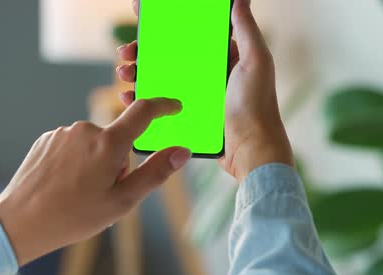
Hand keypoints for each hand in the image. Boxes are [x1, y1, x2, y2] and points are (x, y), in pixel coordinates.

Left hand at [0, 98, 190, 265]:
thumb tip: (182, 152)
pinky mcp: (47, 139)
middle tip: (105, 191)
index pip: (143, 112)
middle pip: (118, 139)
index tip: (175, 106)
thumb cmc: (74, 216)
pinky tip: (65, 185)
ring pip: (96, 144)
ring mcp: (63, 133)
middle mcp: (86, 130)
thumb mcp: (123, 201)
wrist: (20, 222)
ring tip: (81, 192)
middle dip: (120, 161)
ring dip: (97, 162)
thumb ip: (156, 173)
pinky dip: (78, 162)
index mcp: (108, 143)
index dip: (164, 106)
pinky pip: (75, 146)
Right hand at [119, 0, 293, 182]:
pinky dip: (141, 98)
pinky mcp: (187, 118)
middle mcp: (205, 75)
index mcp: (220, 57)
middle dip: (143, 50)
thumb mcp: (256, 62)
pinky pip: (158, 105)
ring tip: (125, 73)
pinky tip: (128, 96)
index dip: (164, 24)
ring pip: (159, 79)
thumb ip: (246, 29)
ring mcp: (195, 97)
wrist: (251, 151)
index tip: (141, 13)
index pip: (187, 33)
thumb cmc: (257, 106)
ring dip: (137, 72)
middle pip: (167, 55)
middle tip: (126, 52)